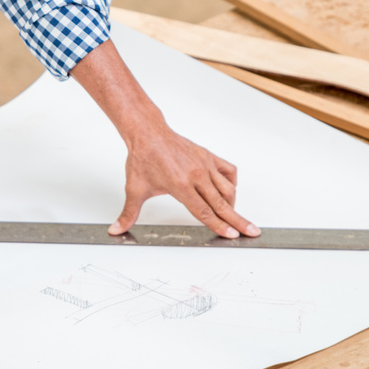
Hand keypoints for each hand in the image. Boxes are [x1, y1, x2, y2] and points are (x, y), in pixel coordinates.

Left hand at [110, 124, 258, 238]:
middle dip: (238, 220)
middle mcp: (196, 175)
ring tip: (235, 217)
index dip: (219, 226)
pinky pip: (228, 171)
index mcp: (180, 185)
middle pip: (222, 204)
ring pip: (228, 188)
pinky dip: (232, 183)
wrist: (147, 133)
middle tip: (252, 231)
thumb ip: (129, 213)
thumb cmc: (142, 159)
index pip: (204, 212)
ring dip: (234, 204)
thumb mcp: (135, 189)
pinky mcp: (208, 156)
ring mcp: (204, 164)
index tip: (232, 235)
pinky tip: (229, 191)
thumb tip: (116, 230)